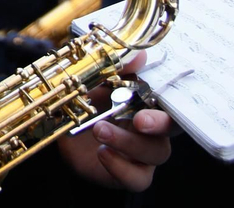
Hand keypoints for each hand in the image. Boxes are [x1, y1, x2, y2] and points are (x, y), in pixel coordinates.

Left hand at [56, 54, 172, 190]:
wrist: (60, 126)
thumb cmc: (85, 98)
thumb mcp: (95, 77)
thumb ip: (117, 67)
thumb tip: (140, 55)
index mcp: (147, 99)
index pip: (173, 100)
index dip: (172, 99)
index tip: (155, 94)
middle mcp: (151, 126)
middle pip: (172, 128)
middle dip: (160, 124)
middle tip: (140, 120)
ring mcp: (142, 151)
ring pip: (156, 152)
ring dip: (129, 142)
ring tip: (100, 130)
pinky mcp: (129, 172)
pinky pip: (139, 179)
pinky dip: (122, 168)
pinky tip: (103, 154)